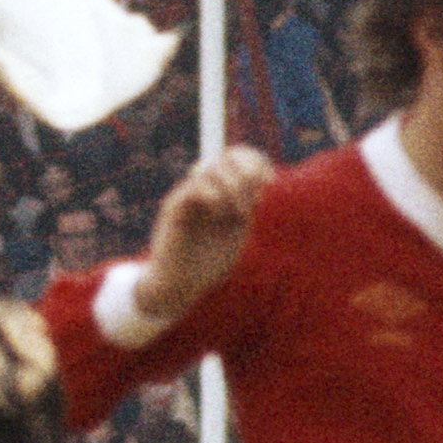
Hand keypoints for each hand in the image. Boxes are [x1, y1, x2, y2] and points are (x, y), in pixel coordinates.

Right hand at [126, 147, 275, 330]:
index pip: (239, 157)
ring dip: (232, 189)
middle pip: (228, 156)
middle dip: (247, 176)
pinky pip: (196, 187)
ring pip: (212, 168)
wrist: (178, 286)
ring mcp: (187, 195)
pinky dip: (214, 196)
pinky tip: (219, 215)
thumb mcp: (235, 232)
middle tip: (250, 206)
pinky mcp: (174, 207)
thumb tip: (263, 186)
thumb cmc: (207, 265)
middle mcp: (203, 188)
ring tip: (235, 214)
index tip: (267, 183)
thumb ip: (246, 208)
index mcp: (221, 191)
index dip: (256, 162)